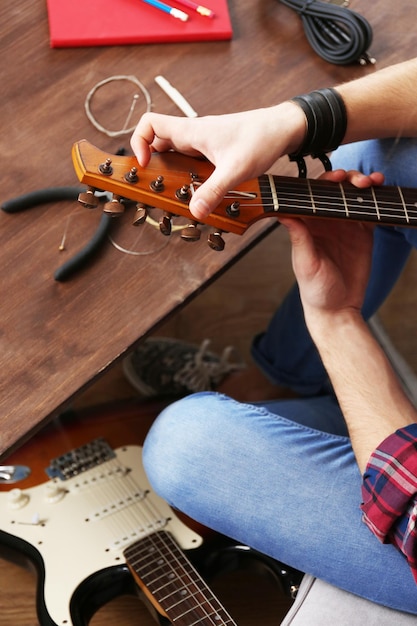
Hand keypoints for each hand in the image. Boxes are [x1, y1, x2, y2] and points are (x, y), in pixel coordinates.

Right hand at [131, 102, 305, 219]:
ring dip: (171, 171)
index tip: (145, 164)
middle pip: (158, 143)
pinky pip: (191, 161)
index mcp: (192, 132)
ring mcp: (204, 143)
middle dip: (153, 164)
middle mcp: (194, 135)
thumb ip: (213, 191)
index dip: (139, 142)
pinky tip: (199, 190)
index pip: (150, 123)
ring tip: (176, 192)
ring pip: (175, 153)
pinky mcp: (214, 151)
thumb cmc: (261, 138)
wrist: (284, 128)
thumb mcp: (235, 169)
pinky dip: (188, 174)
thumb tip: (195, 212)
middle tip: (158, 186)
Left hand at [279, 169, 383, 321]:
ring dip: (363, 184)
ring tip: (372, 183)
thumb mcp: (305, 263)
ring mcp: (344, 225)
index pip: (313, 194)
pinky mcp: (362, 232)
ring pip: (353, 195)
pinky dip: (376, 199)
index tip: (335, 178)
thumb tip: (283, 213)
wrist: (337, 308)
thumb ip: (299, 238)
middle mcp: (325, 221)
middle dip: (347, 178)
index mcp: (307, 224)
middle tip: (358, 181)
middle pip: (335, 190)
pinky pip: (369, 209)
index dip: (324, 182)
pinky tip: (381, 192)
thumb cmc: (315, 290)